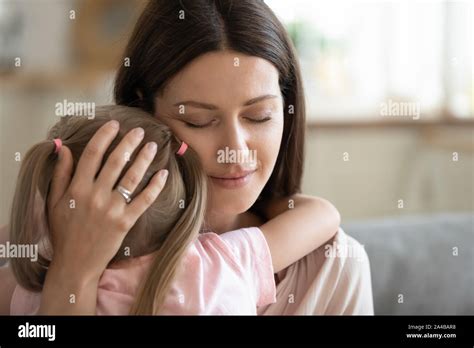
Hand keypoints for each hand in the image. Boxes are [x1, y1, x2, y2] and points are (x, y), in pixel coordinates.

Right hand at [47, 120, 167, 280]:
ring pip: (132, 177)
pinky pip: (144, 200)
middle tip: (140, 131)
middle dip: (130, 143)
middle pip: (116, 162)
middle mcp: (96, 195)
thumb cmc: (64, 231)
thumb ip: (61, 174)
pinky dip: (155, 186)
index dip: (105, 136)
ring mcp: (112, 209)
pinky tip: (163, 174)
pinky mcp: (126, 222)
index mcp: (78, 187)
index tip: (115, 124)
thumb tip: (64, 148)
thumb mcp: (55, 201)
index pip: (93, 154)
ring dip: (144, 159)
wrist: (76, 263)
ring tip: (153, 146)